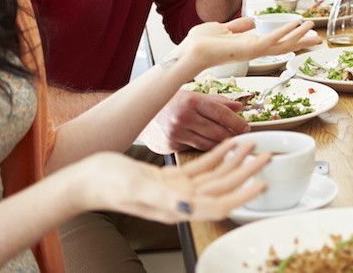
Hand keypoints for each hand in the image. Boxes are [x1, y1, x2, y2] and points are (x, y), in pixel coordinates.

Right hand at [76, 137, 269, 223]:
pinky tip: (229, 144)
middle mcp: (181, 201)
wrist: (85, 179)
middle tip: (267, 156)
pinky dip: (217, 155)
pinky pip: (200, 167)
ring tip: (253, 145)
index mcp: (176, 208)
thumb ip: (164, 199)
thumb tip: (189, 207)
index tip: (261, 182)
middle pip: (223, 188)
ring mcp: (176, 190)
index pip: (218, 205)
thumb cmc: (105, 185)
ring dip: (235, 161)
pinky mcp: (170, 179)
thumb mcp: (136, 188)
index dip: (242, 195)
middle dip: (247, 173)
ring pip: (215, 176)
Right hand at [139, 90, 249, 153]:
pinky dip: (207, 149)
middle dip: (233, 135)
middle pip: (217, 130)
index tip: (246, 127)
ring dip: (223, 144)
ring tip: (232, 143)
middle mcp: (184, 117)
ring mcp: (177, 133)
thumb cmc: (168, 104)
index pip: (221, 112)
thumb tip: (238, 107)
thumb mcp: (191, 95)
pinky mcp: (172, 145)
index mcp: (191, 100)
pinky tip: (214, 147)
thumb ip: (216, 101)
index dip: (237, 121)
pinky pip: (196, 149)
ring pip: (208, 143)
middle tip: (243, 137)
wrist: (140, 116)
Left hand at [171, 17, 320, 72]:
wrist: (191, 51)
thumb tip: (252, 21)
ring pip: (283, 44)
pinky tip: (297, 26)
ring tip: (313, 28)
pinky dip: (286, 33)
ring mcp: (253, 51)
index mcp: (249, 45)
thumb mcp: (224, 28)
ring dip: (299, 35)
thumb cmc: (202, 42)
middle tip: (318, 38)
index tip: (303, 31)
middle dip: (301, 41)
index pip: (275, 42)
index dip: (290, 37)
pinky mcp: (250, 49)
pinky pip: (273, 40)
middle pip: (284, 46)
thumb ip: (239, 26)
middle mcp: (254, 50)